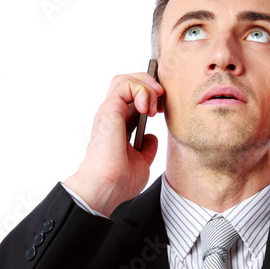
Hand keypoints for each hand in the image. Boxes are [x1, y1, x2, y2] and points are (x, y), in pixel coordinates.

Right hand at [63, 72, 162, 216]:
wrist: (107, 188)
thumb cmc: (118, 181)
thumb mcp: (142, 162)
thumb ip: (148, 148)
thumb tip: (153, 137)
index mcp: (118, 126)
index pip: (132, 98)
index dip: (150, 96)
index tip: (162, 109)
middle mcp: (112, 116)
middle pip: (128, 83)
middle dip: (149, 85)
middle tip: (161, 100)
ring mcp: (110, 112)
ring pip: (126, 80)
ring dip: (145, 86)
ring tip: (154, 106)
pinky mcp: (110, 111)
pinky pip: (125, 85)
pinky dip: (141, 90)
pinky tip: (147, 108)